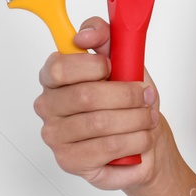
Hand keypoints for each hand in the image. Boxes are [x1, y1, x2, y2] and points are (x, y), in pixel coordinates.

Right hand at [33, 16, 170, 190]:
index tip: (111, 66)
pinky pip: (107, 148)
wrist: (145, 142)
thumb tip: (86, 34)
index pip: (59, 67)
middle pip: (85, 96)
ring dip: (135, 119)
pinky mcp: (69, 161)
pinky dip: (134, 141)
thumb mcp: (124, 60)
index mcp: (55, 77)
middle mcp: (49, 106)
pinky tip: (140, 138)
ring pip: (100, 123)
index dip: (91, 65)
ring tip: (147, 119)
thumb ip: (106, 37)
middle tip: (145, 97)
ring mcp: (55, 136)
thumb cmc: (129, 102)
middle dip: (127, 96)